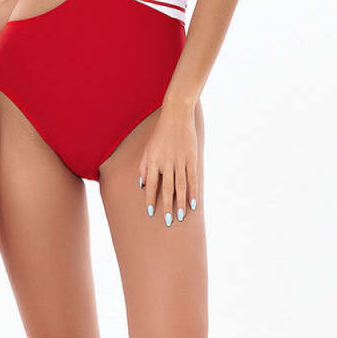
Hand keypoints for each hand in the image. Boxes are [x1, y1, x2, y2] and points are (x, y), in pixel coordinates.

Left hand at [138, 102, 198, 226]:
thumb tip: (142, 185)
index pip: (151, 184)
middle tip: (169, 221)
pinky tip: (194, 203)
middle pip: (167, 188)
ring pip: (180, 186)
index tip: (151, 213)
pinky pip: (192, 178)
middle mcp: (166, 162)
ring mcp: (180, 160)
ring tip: (181, 217)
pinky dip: (193, 191)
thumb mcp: (148, 148)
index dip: (151, 199)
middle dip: (167, 206)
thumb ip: (144, 167)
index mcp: (153, 160)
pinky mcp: (191, 158)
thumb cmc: (160, 133)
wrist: (176, 116)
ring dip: (181, 203)